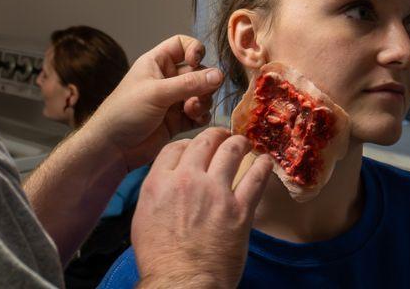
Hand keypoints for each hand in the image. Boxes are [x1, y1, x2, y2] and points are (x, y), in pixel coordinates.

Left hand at [82, 35, 222, 169]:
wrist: (113, 147)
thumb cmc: (126, 111)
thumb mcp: (157, 93)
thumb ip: (189, 84)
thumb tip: (220, 75)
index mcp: (157, 63)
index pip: (182, 45)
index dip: (195, 49)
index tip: (197, 62)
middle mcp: (167, 78)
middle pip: (198, 71)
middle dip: (204, 83)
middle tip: (199, 95)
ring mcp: (173, 100)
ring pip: (202, 93)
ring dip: (203, 101)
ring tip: (192, 110)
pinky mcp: (177, 121)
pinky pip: (199, 114)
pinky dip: (201, 116)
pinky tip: (195, 120)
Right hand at [132, 128, 272, 288]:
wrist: (181, 282)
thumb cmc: (159, 257)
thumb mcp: (143, 218)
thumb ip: (156, 193)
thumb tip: (166, 184)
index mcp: (160, 181)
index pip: (176, 147)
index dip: (189, 144)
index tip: (197, 148)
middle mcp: (188, 180)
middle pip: (205, 142)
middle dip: (216, 135)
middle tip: (224, 136)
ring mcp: (216, 192)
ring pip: (232, 152)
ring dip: (240, 143)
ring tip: (245, 143)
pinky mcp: (240, 210)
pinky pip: (256, 178)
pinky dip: (262, 166)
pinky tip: (266, 162)